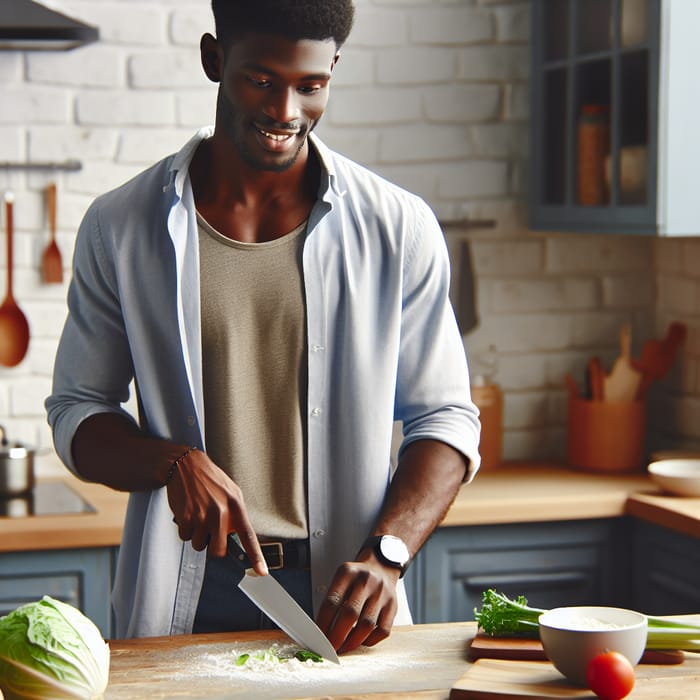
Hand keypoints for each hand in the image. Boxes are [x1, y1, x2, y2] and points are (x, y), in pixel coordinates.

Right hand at [166, 449, 267, 574]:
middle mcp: (220, 512)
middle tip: (210, 531)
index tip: (261, 572)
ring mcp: (202, 516)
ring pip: (200, 545)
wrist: (186, 465)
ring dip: (198, 536)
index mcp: (235, 506)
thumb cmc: (210, 479)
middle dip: (213, 545)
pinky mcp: (186, 517)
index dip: (255, 556)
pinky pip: (186, 537)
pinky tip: (188, 513)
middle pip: (218, 550)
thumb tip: (237, 536)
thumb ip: (236, 514)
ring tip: (198, 516)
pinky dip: (186, 529)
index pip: (248, 536)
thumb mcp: (231, 491)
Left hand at [316, 552, 399, 652]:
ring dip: (352, 642)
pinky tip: (361, 641)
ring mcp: (382, 593)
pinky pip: (382, 631)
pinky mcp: (393, 606)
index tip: (318, 638)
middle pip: (350, 614)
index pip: (332, 602)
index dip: (323, 623)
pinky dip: (369, 641)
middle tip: (330, 648)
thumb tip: (322, 630)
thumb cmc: (356, 578)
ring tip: (344, 647)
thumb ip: (332, 600)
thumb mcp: (341, 578)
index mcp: (348, 573)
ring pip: (367, 625)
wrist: (380, 567)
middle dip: (337, 636)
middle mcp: (366, 581)